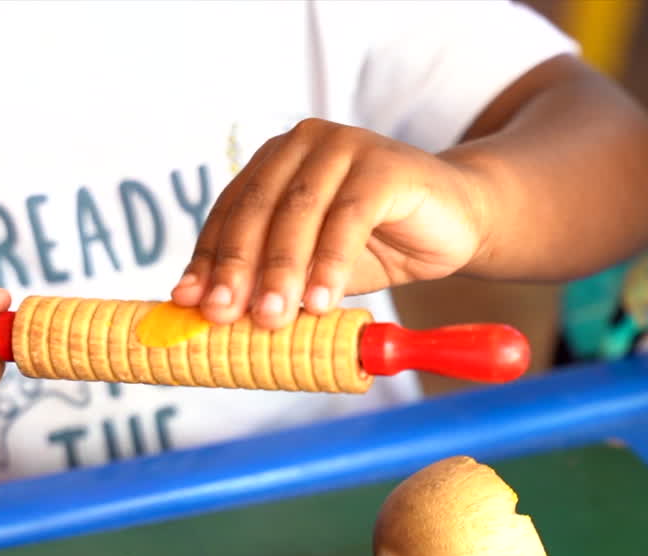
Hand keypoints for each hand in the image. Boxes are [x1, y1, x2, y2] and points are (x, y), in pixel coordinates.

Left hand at [171, 118, 491, 327]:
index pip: (229, 212)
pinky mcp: (385, 165)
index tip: (190, 304)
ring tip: (273, 318)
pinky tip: (321, 301)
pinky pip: (349, 217)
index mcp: (273, 164)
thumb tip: (210, 317)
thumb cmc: (377, 246)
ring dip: (281, 270)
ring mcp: (344, 147)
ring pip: (299, 212)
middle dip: (237, 267)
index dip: (208, 259)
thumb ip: (269, 281)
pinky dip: (331, 263)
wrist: (456, 224)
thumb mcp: (312, 269)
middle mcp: (302, 145)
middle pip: (257, 209)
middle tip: (225, 317)